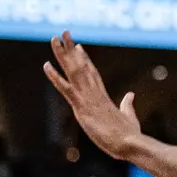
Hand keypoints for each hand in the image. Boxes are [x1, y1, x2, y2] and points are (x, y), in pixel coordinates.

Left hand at [43, 32, 142, 159]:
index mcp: (103, 96)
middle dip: (71, 49)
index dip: (84, 59)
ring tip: (55, 38)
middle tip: (63, 33)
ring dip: (62, 54)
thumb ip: (127, 104)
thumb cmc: (129, 134)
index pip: (91, 73)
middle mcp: (94, 92)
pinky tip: (46, 65)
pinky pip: (65, 88)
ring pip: (72, 71)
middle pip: (80, 66)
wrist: (128, 142)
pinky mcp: (82, 106)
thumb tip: (130, 95)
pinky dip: (54, 77)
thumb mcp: (129, 116)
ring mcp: (87, 97)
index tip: (78, 47)